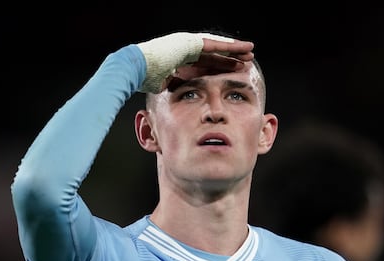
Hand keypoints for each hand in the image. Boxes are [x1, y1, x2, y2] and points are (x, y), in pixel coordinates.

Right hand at [136, 32, 253, 92]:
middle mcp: (184, 49)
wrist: (133, 69)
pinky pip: (213, 44)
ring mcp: (186, 43)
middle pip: (213, 55)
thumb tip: (176, 97)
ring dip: (233, 50)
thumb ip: (172, 87)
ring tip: (250, 52)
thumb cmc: (142, 80)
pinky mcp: (189, 42)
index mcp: (178, 60)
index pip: (203, 64)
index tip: (232, 72)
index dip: (219, 68)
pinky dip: (229, 46)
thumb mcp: (162, 87)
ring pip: (216, 48)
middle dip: (230, 58)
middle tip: (247, 61)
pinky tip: (242, 48)